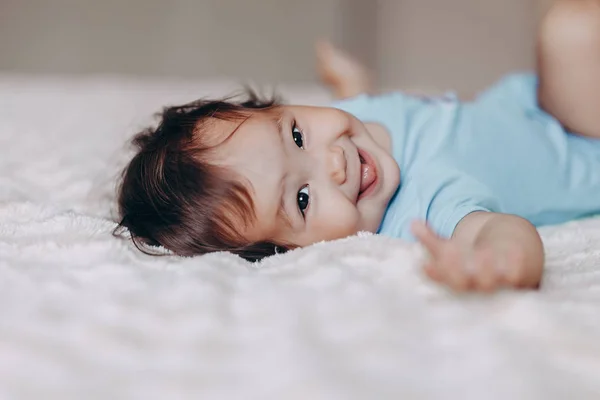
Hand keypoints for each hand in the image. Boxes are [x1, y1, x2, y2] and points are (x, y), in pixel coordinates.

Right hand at [411, 221, 525, 291]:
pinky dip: (516, 264)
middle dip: (456, 268)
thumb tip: (413, 223)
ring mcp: (497, 285)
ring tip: (483, 253)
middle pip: (463, 283)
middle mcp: (475, 288)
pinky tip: (514, 251)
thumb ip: (431, 240)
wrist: (514, 271)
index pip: (443, 280)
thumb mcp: (451, 251)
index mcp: (457, 282)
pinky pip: (518, 275)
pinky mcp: (519, 280)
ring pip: (489, 281)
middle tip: (451, 250)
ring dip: (486, 268)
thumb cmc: (474, 262)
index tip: (424, 266)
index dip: (435, 273)